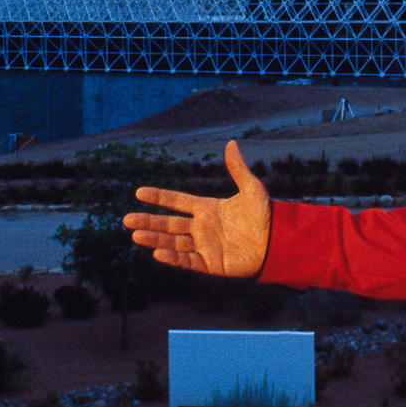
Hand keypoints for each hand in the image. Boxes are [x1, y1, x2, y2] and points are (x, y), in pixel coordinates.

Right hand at [123, 140, 271, 277]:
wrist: (279, 242)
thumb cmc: (265, 215)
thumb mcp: (251, 188)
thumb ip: (238, 168)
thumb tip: (231, 143)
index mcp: (208, 209)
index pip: (177, 202)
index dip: (159, 198)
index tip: (139, 193)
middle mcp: (202, 228)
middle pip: (169, 224)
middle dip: (148, 222)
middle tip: (126, 220)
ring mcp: (205, 246)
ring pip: (174, 242)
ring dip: (154, 240)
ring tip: (134, 236)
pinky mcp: (212, 264)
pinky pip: (188, 261)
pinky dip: (173, 258)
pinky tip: (157, 253)